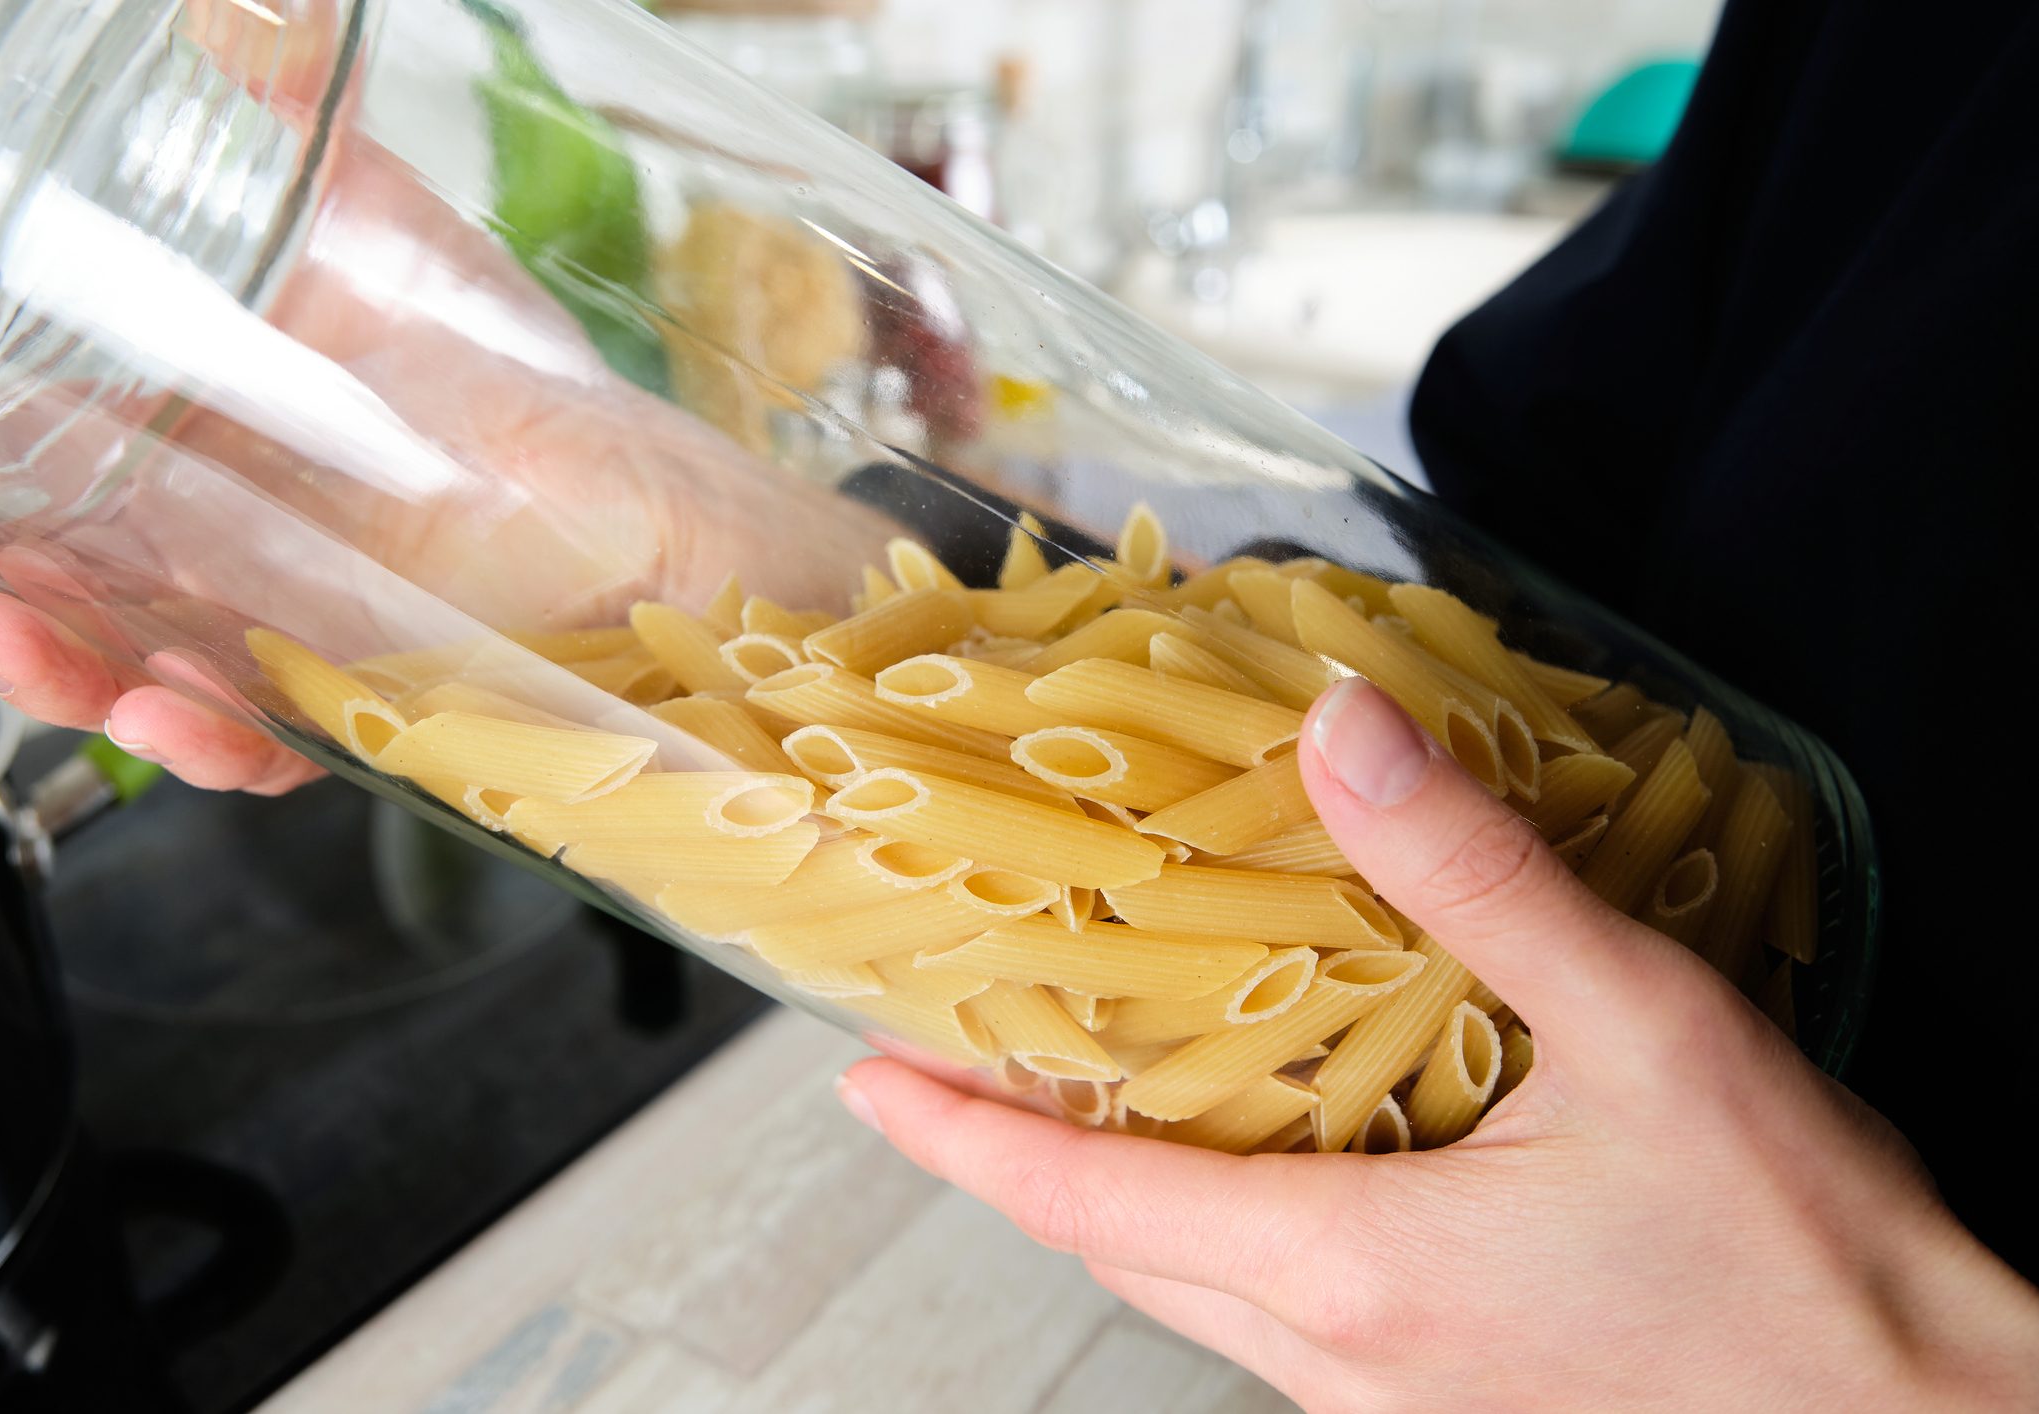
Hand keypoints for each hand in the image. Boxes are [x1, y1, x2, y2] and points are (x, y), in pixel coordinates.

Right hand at [0, 10, 889, 790]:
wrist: (663, 503)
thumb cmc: (519, 384)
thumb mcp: (391, 242)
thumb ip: (299, 136)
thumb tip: (242, 13)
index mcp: (193, 456)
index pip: (34, 481)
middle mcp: (225, 558)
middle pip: (62, 595)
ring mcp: (292, 635)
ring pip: (142, 677)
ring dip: (69, 673)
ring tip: (22, 645)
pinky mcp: (372, 702)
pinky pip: (277, 742)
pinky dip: (223, 738)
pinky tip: (179, 710)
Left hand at [835, 678, 2038, 1410]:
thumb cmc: (1803, 1263)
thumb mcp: (1645, 1035)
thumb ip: (1479, 880)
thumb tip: (1346, 732)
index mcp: (1356, 1273)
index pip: (1086, 1206)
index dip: (957, 1137)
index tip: (862, 1080)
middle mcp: (1343, 1364)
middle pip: (1116, 1255)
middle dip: (1014, 1163)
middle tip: (950, 1067)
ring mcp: (1387, 1410)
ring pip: (1194, 1295)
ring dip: (1117, 1201)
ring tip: (1076, 1097)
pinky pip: (1278, 1324)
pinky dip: (1220, 1238)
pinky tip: (1257, 1168)